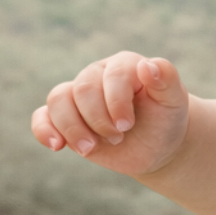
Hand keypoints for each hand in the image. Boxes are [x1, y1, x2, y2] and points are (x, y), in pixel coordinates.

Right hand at [32, 52, 191, 175]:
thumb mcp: (173, 101)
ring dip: (73, 128)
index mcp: (123, 66)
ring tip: (92, 149)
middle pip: (82, 90)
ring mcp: (77, 96)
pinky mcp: (65, 118)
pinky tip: (56, 146)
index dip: (116, 102)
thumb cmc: (166, 119)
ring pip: (58, 100)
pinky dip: (44, 130)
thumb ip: (167, 80)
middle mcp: (96, 75)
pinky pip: (42, 117)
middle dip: (98, 119)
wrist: (156, 145)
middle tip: (118, 138)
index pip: (111, 76)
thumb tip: (148, 65)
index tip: (127, 126)